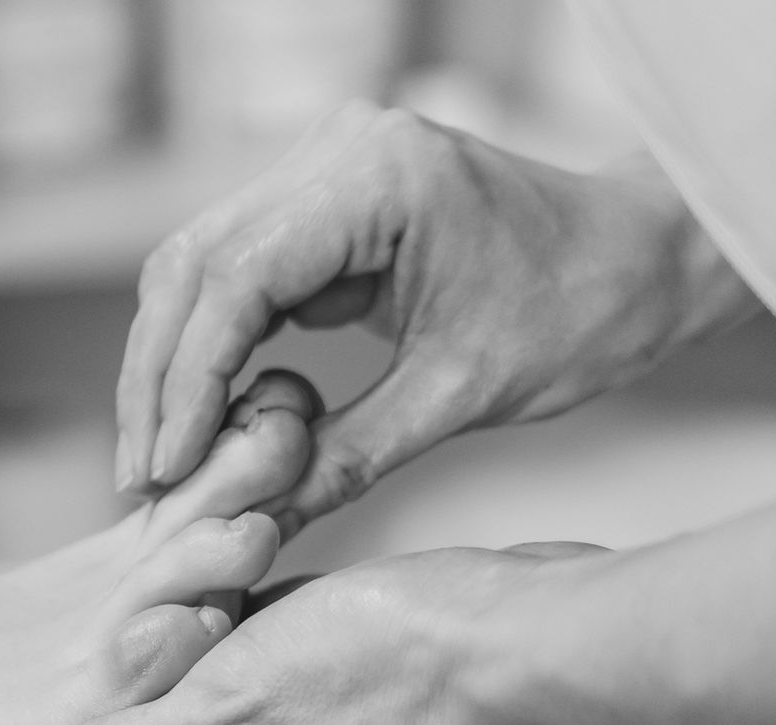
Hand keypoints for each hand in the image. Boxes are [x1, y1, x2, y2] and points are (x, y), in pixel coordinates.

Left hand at [4, 541, 607, 724]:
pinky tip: (336, 592)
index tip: (160, 623)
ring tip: (278, 579)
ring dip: (260, 632)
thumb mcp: (224, 703)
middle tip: (220, 590)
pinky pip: (332, 676)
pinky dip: (318, 629)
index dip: (137, 687)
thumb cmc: (386, 666)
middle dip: (200, 655)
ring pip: (271, 695)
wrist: (542, 640)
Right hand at [115, 102, 758, 529]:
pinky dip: (205, 346)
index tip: (164, 470)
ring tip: (155, 460)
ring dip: (167, 367)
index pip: (236, 279)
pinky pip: (229, 270)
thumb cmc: (576, 317)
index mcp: (379, 179)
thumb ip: (345, 457)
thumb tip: (251, 522)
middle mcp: (337, 150)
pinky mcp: (316, 196)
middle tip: (139, 479)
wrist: (635, 261)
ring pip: (192, 266)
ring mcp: (321, 164)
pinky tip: (194, 419)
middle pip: (191, 264)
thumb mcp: (458, 399)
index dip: (187, 383)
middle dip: (157, 380)